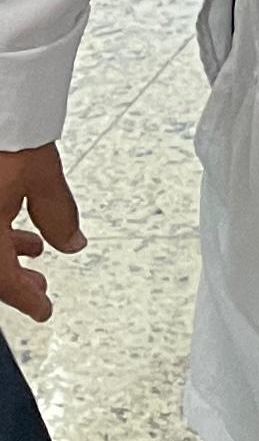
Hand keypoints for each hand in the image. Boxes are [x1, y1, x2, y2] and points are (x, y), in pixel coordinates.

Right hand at [3, 145, 80, 323]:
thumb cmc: (4, 131)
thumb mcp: (42, 178)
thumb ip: (58, 216)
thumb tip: (71, 242)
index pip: (1, 281)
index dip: (26, 299)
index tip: (43, 309)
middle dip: (14, 279)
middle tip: (39, 287)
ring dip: (6, 253)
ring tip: (35, 252)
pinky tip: (17, 224)